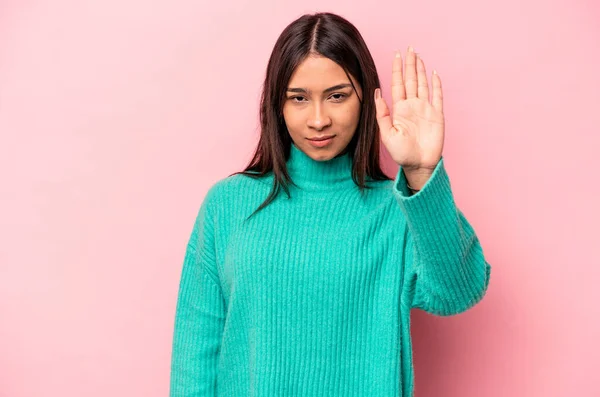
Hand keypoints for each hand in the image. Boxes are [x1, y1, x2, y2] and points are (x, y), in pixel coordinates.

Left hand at [374, 46, 444, 188]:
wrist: (418, 165)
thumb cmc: (401, 153)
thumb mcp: (386, 134)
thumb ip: (382, 114)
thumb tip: (376, 93)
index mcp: (399, 110)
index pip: (398, 85)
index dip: (397, 70)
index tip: (396, 56)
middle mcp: (412, 106)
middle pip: (411, 80)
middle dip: (410, 65)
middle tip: (409, 49)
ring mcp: (425, 110)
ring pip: (423, 85)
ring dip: (421, 70)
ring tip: (418, 56)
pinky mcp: (437, 115)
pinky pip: (437, 97)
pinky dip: (436, 85)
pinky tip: (433, 74)